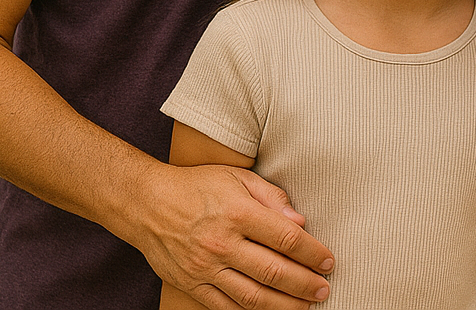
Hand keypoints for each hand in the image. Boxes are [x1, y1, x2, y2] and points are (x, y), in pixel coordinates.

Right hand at [140, 162, 334, 309]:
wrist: (147, 204)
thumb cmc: (197, 186)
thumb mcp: (236, 177)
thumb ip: (271, 197)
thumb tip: (300, 222)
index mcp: (237, 212)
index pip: (285, 237)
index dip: (312, 252)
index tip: (328, 261)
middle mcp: (221, 243)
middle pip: (273, 271)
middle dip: (304, 284)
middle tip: (324, 289)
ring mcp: (205, 268)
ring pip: (252, 296)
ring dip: (284, 305)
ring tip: (306, 307)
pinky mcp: (192, 285)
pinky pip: (226, 308)